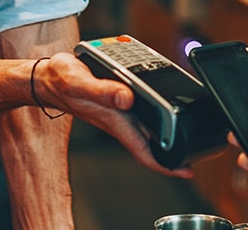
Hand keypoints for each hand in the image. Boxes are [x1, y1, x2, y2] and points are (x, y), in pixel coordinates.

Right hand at [32, 53, 192, 177]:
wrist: (47, 77)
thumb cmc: (60, 80)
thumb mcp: (80, 82)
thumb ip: (103, 91)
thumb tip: (128, 98)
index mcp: (115, 120)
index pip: (144, 151)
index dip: (166, 164)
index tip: (187, 170)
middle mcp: (120, 119)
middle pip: (151, 143)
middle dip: (174, 151)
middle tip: (199, 151)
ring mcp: (119, 112)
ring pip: (148, 128)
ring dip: (167, 131)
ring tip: (188, 130)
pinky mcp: (117, 101)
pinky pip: (141, 111)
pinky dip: (156, 111)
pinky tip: (164, 103)